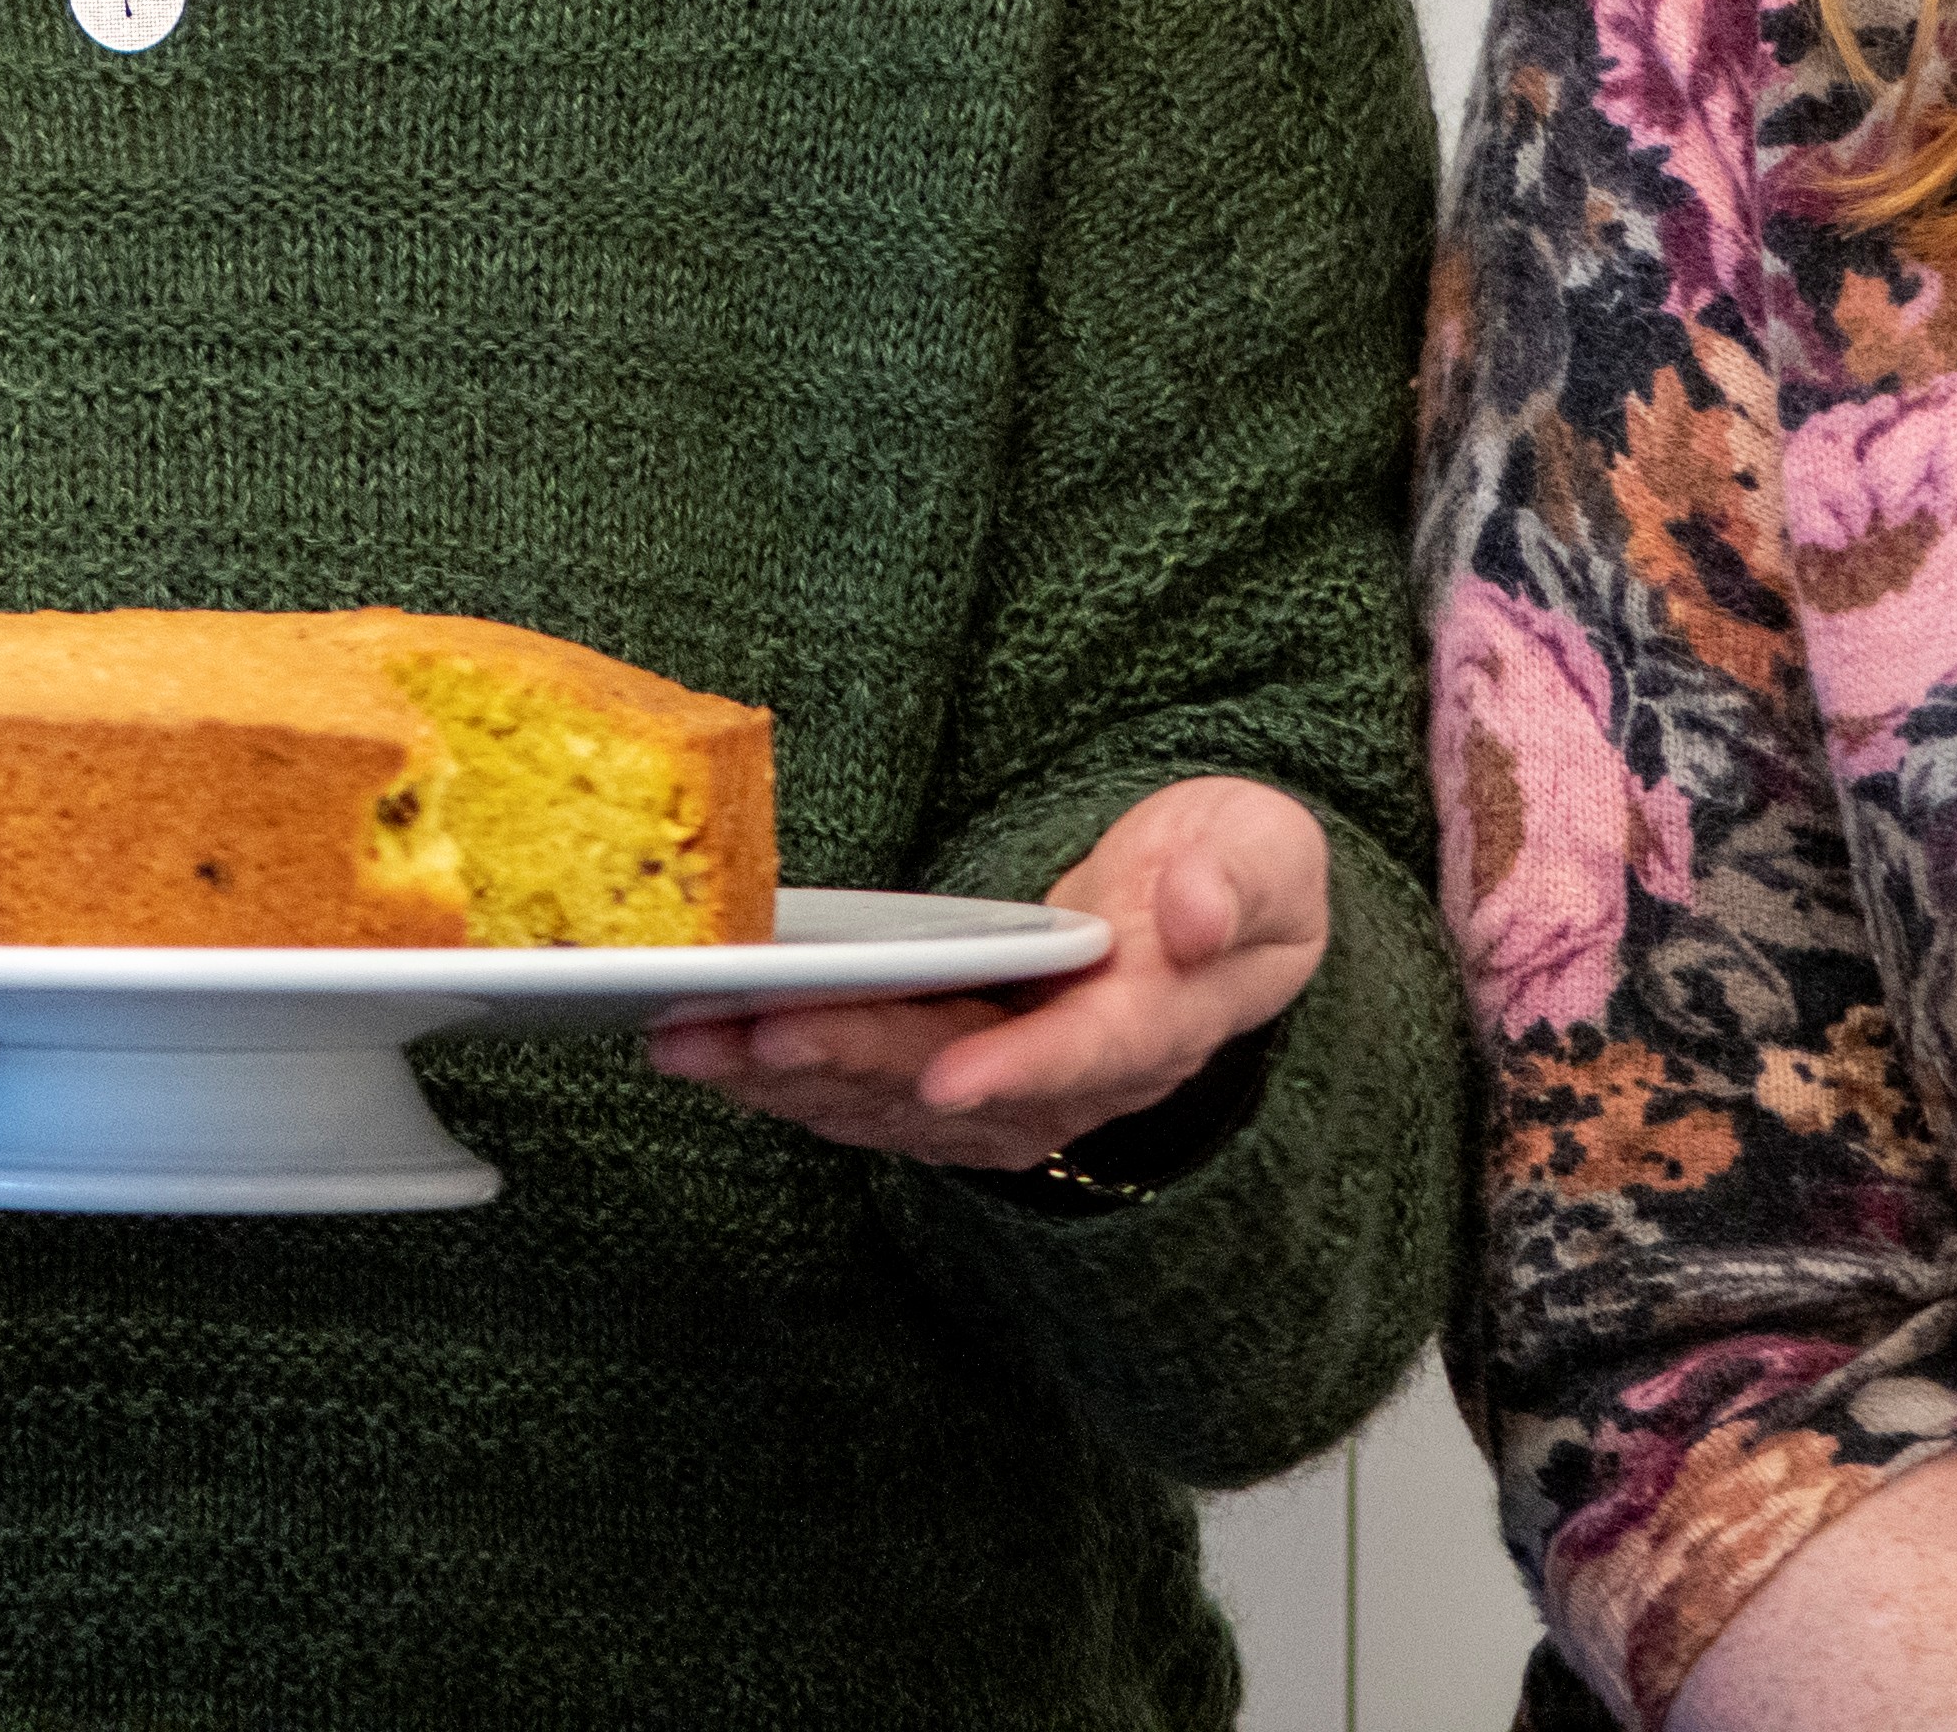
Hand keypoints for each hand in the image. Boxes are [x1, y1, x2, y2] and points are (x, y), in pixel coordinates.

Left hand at [634, 773, 1324, 1176]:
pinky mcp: (950, 1081)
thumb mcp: (1262, 854)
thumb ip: (1234, 882)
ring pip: (890, 1102)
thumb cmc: (1229, 872)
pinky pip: (862, 1097)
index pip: (1090, 1054)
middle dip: (852, 1063)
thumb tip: (1193, 914)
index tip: (951, 1078)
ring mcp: (1007, 1089)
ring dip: (788, 1081)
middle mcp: (1073, 1078)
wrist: (1210, 908)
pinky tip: (709, 1051)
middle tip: (762, 1032)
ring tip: (694, 1040)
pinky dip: (781, 1081)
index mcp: (1158, 1021)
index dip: (1019, 1069)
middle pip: (955, 1086)